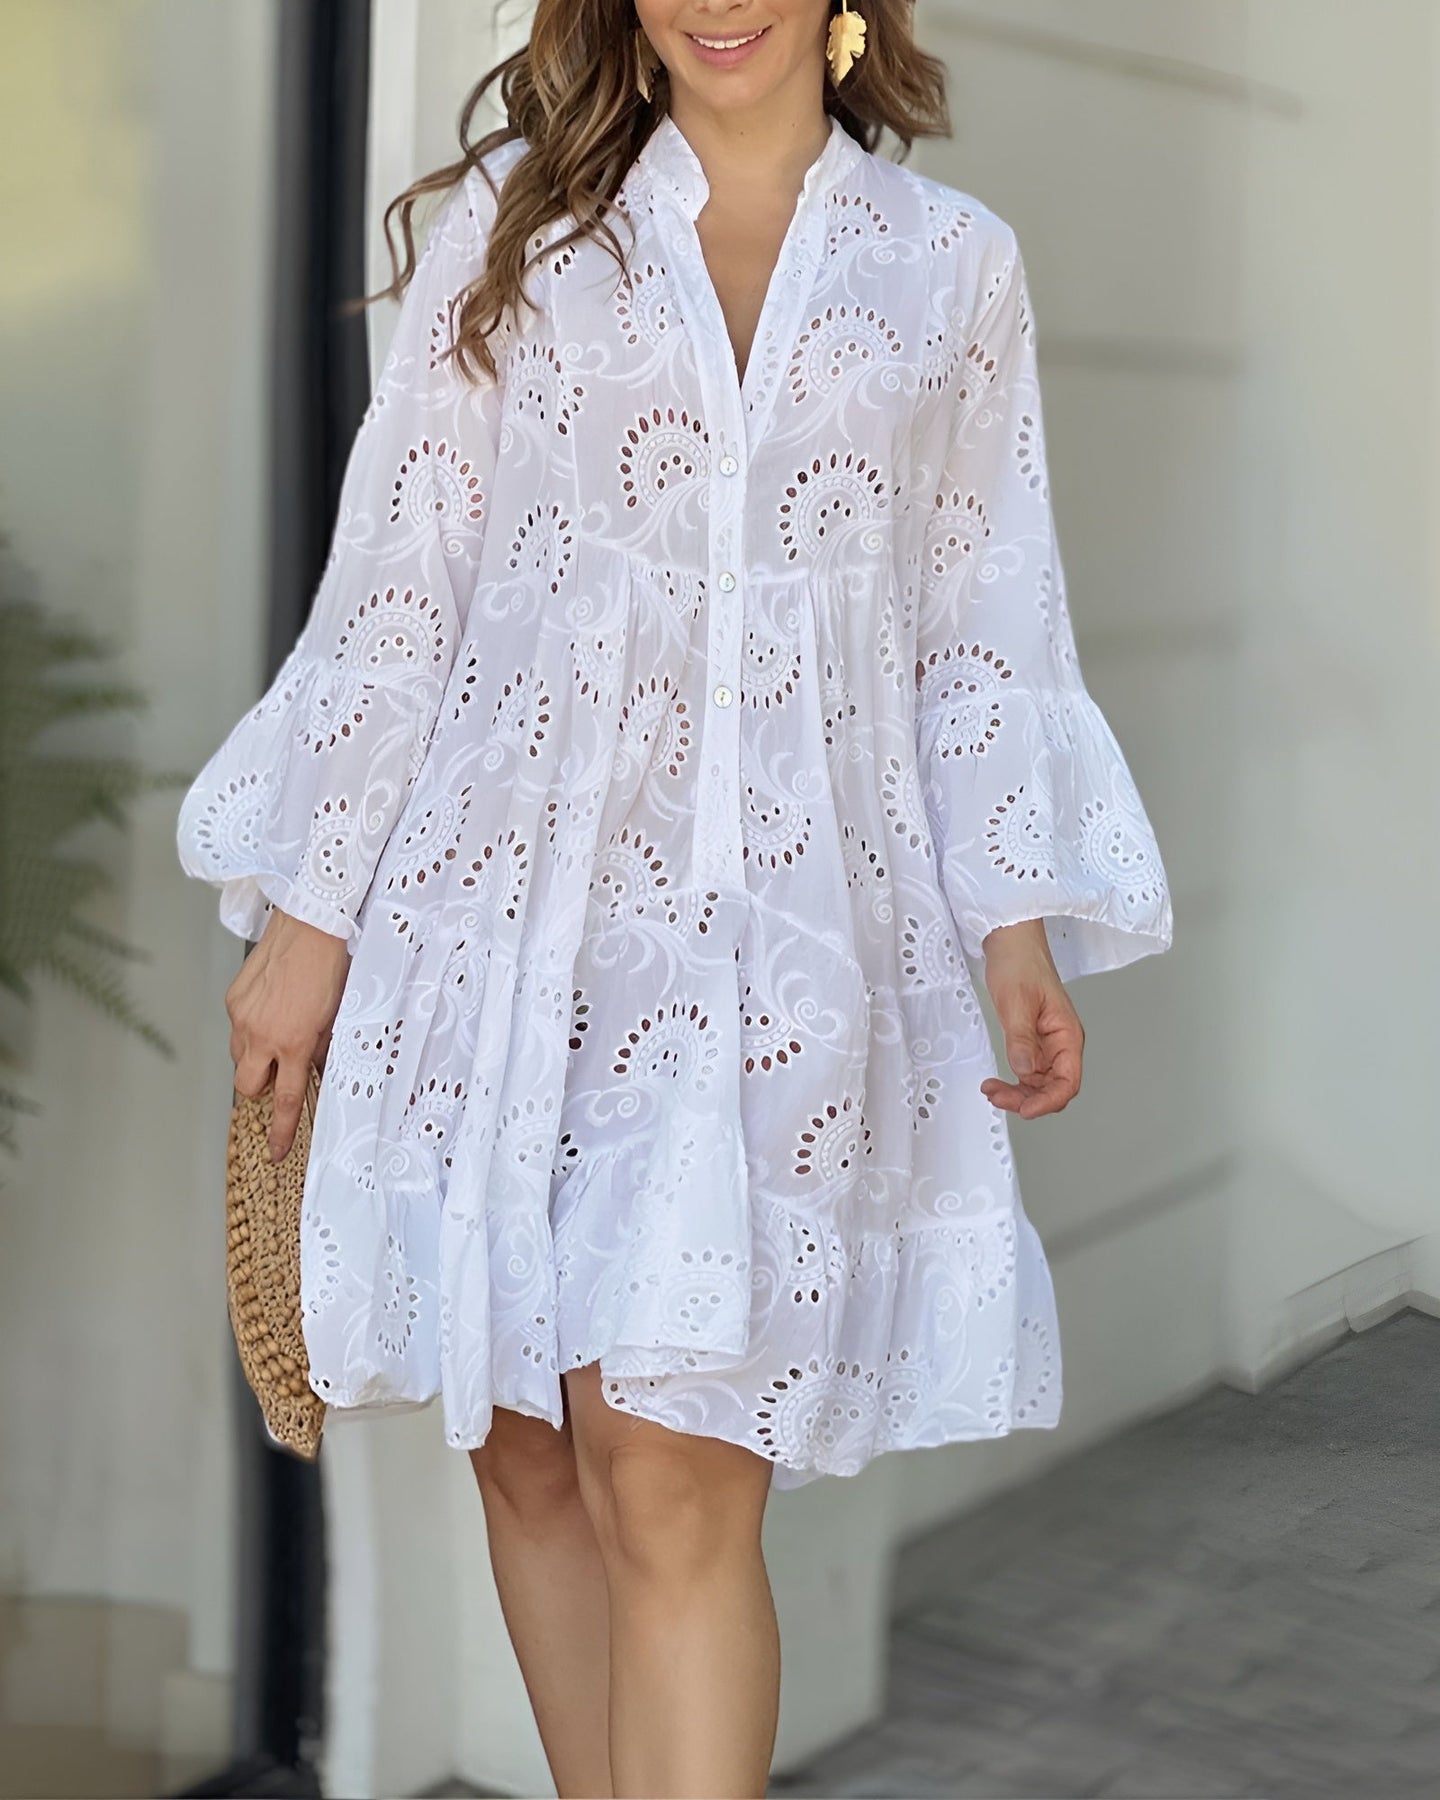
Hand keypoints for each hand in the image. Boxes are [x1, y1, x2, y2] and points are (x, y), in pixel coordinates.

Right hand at [226, 907, 350, 1161]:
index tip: (276, 1151)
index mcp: (293, 1044)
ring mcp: (242, 1017)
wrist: (310, 925)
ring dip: (254, 1057)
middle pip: (247, 1087)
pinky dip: (250, 1027)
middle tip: (278, 1074)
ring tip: (277, 1034)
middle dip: (260, 1088)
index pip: (284, 1100)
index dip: (280, 1130)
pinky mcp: (233, 998)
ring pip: (239, 1057)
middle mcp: (262, 1035)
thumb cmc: (332, 967)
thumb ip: (319, 1048)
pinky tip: (270, 1008)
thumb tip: (310, 1066)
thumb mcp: (337, 1018)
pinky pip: (236, 1027)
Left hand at [977, 919, 1083, 1118]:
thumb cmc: (1020, 963)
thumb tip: (1024, 1072)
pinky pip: (1027, 1071)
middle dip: (1028, 1099)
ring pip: (1038, 1083)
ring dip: (1018, 1093)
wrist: (1010, 941)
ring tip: (992, 1090)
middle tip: (998, 1097)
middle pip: (1053, 1087)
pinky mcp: (1031, 1040)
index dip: (1048, 1101)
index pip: (1067, 1082)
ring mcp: (1047, 1043)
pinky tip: (997, 1081)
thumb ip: (1022, 1040)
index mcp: (1067, 1035)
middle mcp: (1061, 1043)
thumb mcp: (1017, 1003)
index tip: (1025, 1109)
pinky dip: (1013, 1081)